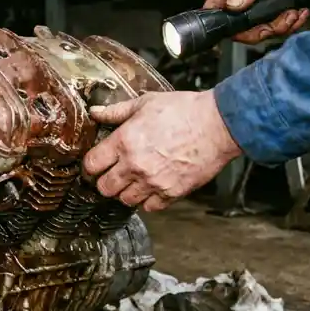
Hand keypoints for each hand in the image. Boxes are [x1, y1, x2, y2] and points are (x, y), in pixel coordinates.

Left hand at [82, 91, 241, 211]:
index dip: (91, 165)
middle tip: (113, 174)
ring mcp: (153, 182)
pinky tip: (152, 187)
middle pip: (104, 188)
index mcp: (124, 142)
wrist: (218, 125)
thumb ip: (116, 111)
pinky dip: (148, 200)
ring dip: (126, 191)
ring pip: (125, 199)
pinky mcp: (172, 193)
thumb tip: (94, 112)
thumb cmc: (183, 110)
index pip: (92, 164)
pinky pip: (149, 207)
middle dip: (105, 181)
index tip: (95, 164)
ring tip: (134, 180)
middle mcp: (134, 166)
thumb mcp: (145, 103)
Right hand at [204, 0, 309, 44]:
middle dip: (261, 29)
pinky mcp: (271, 17)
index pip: (214, 7)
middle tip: (279, 19)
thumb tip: (230, 6)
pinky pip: (275, 31)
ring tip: (293, 12)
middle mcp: (241, 0)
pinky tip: (298, 12)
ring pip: (259, 32)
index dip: (219, 21)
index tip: (235, 28)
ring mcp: (256, 11)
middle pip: (238, 29)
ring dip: (280, 26)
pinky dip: (290, 24)